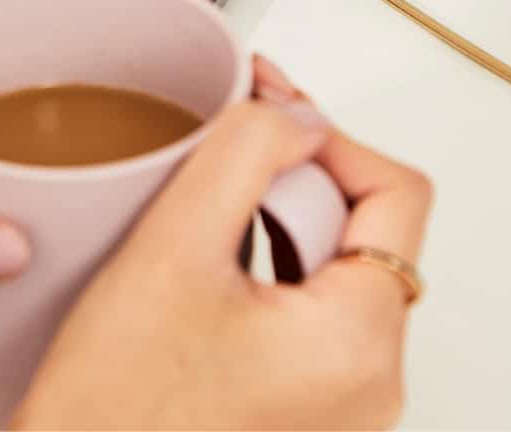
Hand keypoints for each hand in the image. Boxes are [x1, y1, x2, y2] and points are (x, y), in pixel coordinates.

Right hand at [12, 56, 432, 430]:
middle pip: (367, 232)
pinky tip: (201, 275)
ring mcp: (343, 412)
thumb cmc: (113, 408)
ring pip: (334, 274)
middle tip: (215, 162)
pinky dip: (266, 275)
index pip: (397, 192)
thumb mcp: (171, 247)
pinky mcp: (308, 420)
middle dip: (293, 179)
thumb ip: (246, 155)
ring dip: (275, 224)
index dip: (326, 133)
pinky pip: (310, 321)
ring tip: (198, 223)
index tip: (262, 110)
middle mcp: (372, 389)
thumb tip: (300, 113)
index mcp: (360, 345)